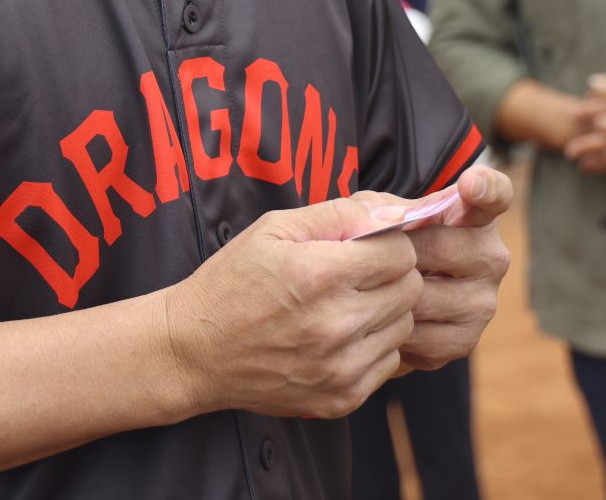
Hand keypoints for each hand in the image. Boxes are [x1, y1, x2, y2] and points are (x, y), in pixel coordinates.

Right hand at [161, 196, 423, 419]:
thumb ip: (338, 213)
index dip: (388, 243)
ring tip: (346, 304)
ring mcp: (340, 367)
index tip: (367, 247)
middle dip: (391, 274)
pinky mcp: (342, 397)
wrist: (195, 352)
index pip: (400, 252)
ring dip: (385, 311)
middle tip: (358, 274)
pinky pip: (390, 363)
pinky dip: (374, 346)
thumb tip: (394, 209)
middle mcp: (335, 323)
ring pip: (405, 327)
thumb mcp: (273, 229)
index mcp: (318, 274)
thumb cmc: (232, 283)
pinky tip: (340, 337)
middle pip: (410, 289)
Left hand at [390, 167, 512, 370]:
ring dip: (389, 292)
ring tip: (375, 287)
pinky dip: (392, 327)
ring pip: (424, 295)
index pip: (495, 195)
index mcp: (475, 216)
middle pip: (441, 247)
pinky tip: (384, 317)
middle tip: (373, 255)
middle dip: (398, 251)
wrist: (384, 299)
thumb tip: (385, 224)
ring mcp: (483, 302)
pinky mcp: (465, 341)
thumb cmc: (387, 242)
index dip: (486, 188)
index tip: (472, 184)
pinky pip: (419, 335)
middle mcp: (491, 257)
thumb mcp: (379, 214)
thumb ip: (381, 209)